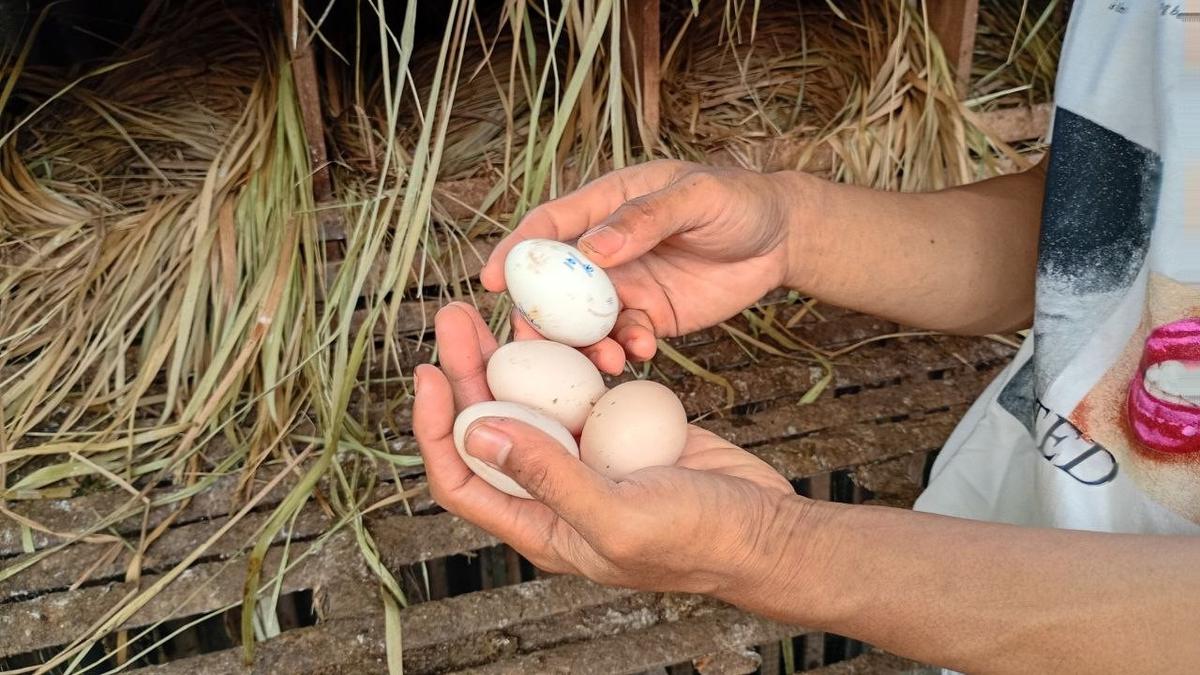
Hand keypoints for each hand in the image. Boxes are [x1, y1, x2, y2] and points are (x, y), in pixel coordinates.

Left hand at [413, 303, 799, 594]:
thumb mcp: (619, 515)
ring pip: (532, 401)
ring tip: (496, 306)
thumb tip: (476, 435)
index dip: (435, 429)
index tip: (428, 373)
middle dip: (467, 372)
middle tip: (454, 316)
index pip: (461, 480)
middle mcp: (553, 492)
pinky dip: (566, 357)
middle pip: (490, 427)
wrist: (767, 528)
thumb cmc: (699, 540)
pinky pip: (580, 390)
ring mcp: (588, 459)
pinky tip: (558, 324)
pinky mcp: (620, 433)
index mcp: (540, 526)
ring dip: (511, 356)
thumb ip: (548, 478)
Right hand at [481, 160, 819, 373]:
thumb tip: (592, 249)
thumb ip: (644, 219)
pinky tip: (644, 352)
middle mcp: (604, 250)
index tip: (490, 279)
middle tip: (536, 346)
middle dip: (540, 317)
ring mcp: (625, 287)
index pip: (547, 226)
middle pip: (554, 285)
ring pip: (584, 322)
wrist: (783, 238)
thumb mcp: (695, 197)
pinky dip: (626, 350)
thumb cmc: (738, 200)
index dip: (514, 251)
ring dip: (585, 344)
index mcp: (604, 205)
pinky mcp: (649, 317)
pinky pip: (624, 339)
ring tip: (606, 360)